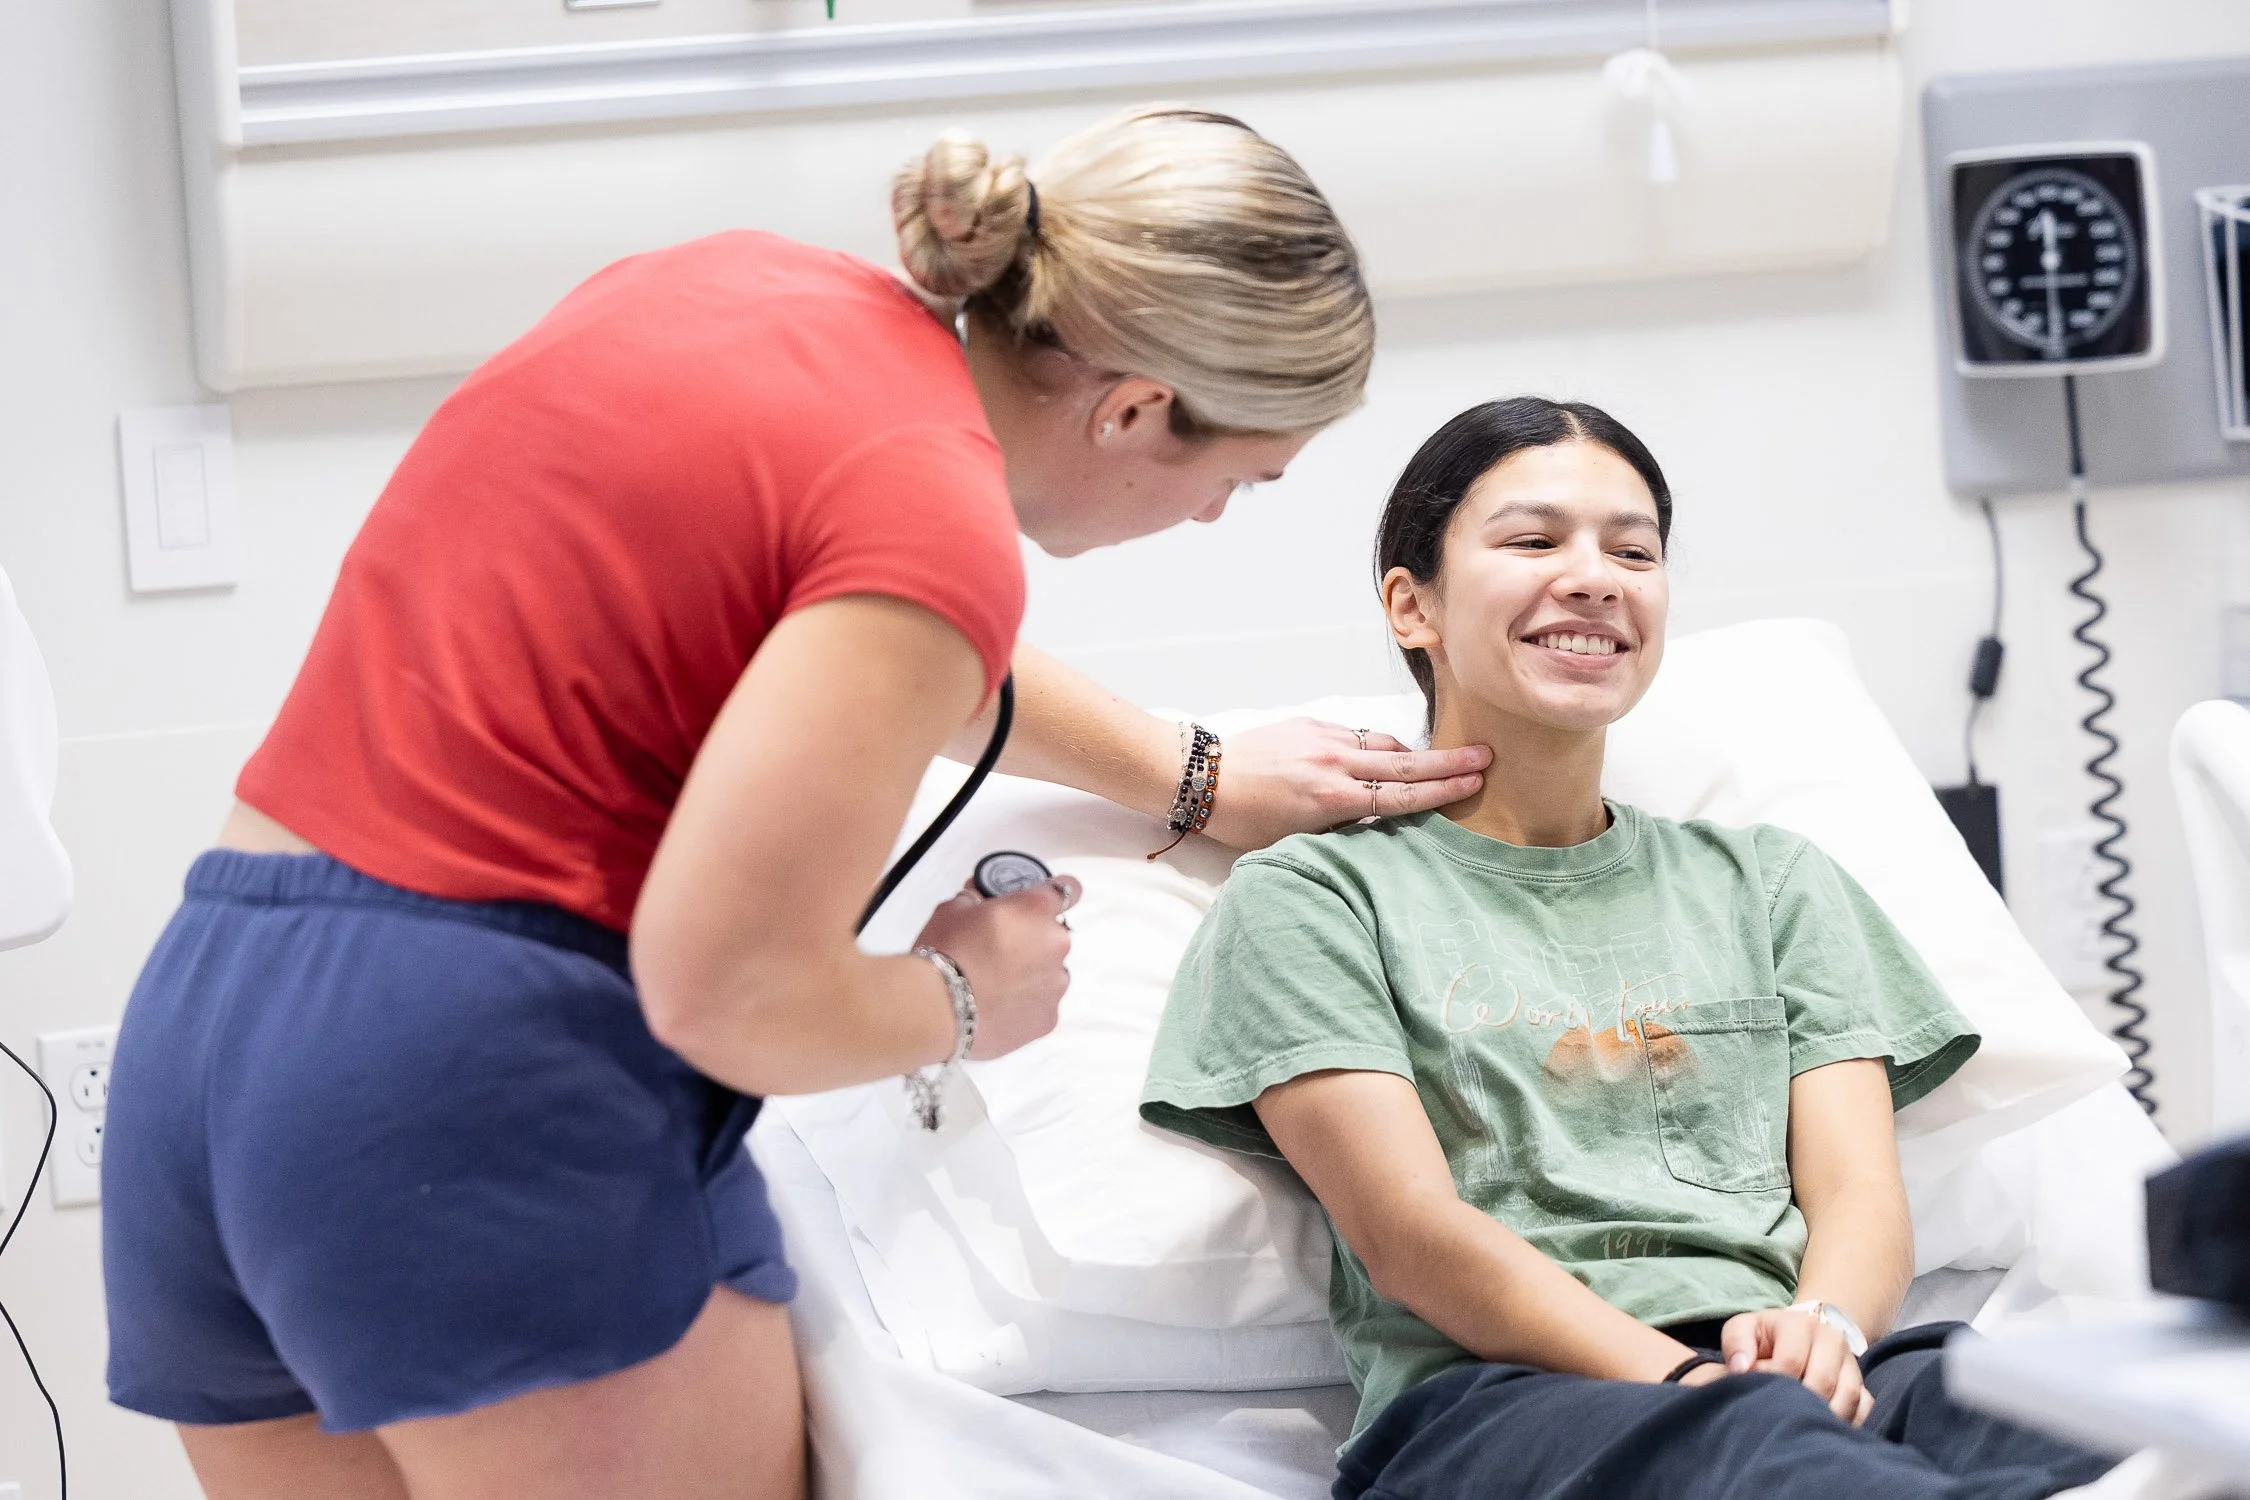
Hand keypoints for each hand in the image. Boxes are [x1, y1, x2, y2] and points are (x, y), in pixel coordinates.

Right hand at [910, 876, 1080, 1060]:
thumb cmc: (946, 952)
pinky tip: (996, 1007)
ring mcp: (1056, 984)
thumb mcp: (953, 909)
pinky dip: (1024, 1004)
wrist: (937, 1009)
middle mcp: (1056, 944)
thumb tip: (978, 901)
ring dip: (1030, 974)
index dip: (1054, 895)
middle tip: (997, 950)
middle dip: (1031, 940)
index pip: (1069, 889)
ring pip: (1049, 972)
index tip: (1041, 904)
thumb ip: (975, 899)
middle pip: (1052, 936)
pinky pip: (1041, 1005)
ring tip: (993, 985)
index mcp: (1036, 910)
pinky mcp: (1049, 1018)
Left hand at [1200, 719, 1491, 848]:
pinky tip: (1384, 754)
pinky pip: (1356, 734)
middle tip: (1485, 756)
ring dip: (1412, 753)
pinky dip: (1375, 745)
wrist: (1204, 778)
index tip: (1475, 782)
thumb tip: (1375, 819)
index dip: (1442, 790)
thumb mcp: (1295, 839)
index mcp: (1332, 799)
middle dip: (1449, 762)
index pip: (1402, 795)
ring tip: (1442, 759)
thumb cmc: (1244, 821)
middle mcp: (1334, 764)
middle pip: (1406, 763)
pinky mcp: (1310, 723)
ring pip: (1383, 743)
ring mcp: (1323, 739)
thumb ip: (1340, 828)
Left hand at [1721, 1308, 1872, 1426]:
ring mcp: (1851, 1363)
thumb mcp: (1743, 1329)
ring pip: (1848, 1397)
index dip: (1774, 1384)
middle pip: (1822, 1382)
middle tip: (1781, 1419)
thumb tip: (1741, 1368)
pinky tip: (1825, 1430)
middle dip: (1800, 1404)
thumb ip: (1736, 1344)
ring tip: (1801, 1429)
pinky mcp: (1863, 1384)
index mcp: (1799, 1325)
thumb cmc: (1764, 1337)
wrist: (1798, 1335)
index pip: (1790, 1362)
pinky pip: (1864, 1408)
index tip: (1760, 1396)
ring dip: (1825, 1417)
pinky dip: (1848, 1423)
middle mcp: (1832, 1340)